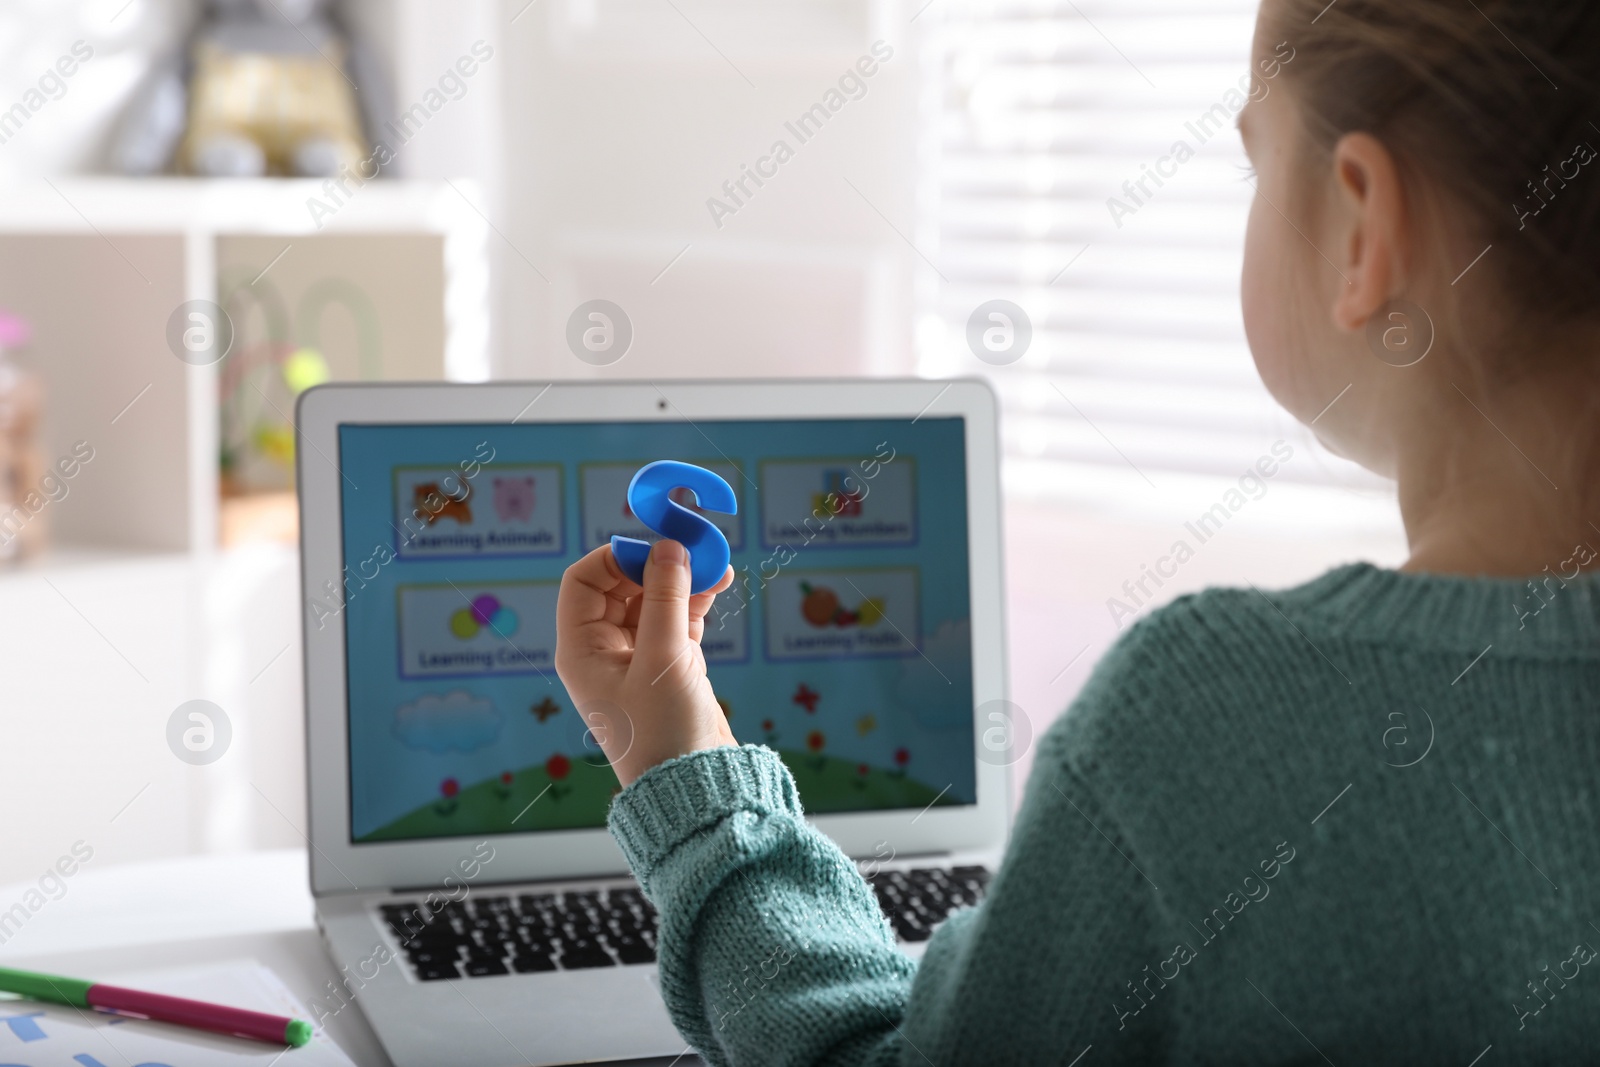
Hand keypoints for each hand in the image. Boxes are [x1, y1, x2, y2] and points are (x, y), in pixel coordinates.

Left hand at [554, 539, 735, 786]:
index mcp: (582, 649)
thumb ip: (666, 599)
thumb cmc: (664, 733)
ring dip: (682, 579)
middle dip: (657, 564)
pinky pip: (678, 618)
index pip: (584, 582)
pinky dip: (696, 600)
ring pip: (655, 599)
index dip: (615, 557)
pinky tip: (718, 584)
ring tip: (716, 564)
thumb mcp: (663, 661)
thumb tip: (669, 547)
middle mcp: (605, 650)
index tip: (655, 546)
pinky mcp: (671, 665)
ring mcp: (640, 657)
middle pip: (622, 585)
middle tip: (693, 549)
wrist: (696, 787)